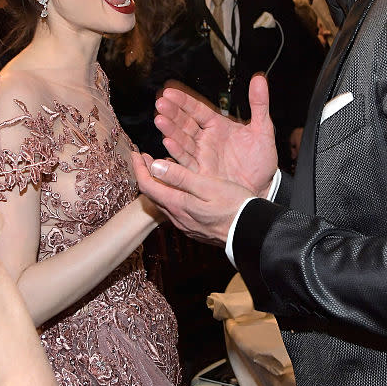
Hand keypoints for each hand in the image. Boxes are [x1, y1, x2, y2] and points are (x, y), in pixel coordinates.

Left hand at [132, 151, 251, 246]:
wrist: (250, 231)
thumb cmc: (234, 205)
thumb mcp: (207, 185)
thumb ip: (179, 176)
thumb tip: (155, 166)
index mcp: (178, 204)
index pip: (147, 186)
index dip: (139, 168)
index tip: (136, 153)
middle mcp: (177, 217)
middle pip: (153, 194)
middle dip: (146, 174)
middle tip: (145, 158)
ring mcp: (185, 225)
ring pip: (163, 202)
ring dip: (158, 185)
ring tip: (159, 169)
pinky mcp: (194, 228)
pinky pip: (174, 209)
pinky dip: (170, 194)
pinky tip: (178, 188)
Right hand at [154, 74, 277, 195]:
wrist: (264, 187)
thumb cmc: (261, 160)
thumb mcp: (263, 130)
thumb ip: (259, 104)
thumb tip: (259, 79)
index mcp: (218, 126)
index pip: (197, 109)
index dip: (183, 101)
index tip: (170, 91)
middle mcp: (206, 139)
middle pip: (185, 123)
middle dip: (172, 113)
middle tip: (161, 102)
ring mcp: (201, 156)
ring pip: (182, 140)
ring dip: (170, 130)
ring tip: (160, 119)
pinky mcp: (200, 173)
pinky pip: (186, 161)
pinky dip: (177, 152)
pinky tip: (168, 142)